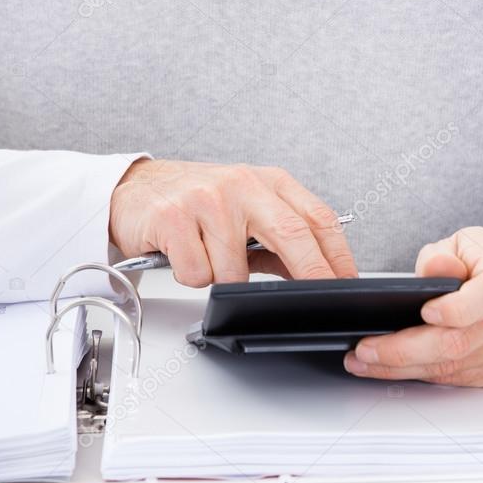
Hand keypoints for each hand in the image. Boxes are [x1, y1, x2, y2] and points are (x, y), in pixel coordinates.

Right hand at [109, 160, 357, 285]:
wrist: (134, 189)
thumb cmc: (196, 202)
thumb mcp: (246, 212)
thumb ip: (280, 241)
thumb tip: (316, 275)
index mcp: (268, 182)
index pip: (317, 218)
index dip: (337, 254)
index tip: (348, 282)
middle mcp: (242, 185)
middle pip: (293, 236)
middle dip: (312, 275)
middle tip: (319, 300)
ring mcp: (208, 200)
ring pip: (236, 269)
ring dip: (223, 279)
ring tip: (207, 257)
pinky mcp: (174, 218)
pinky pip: (198, 273)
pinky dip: (192, 275)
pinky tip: (183, 255)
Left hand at [344, 226, 482, 386]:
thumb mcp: (466, 244)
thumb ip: (443, 256)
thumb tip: (434, 269)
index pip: (479, 303)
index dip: (450, 311)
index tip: (422, 312)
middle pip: (455, 345)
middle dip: (403, 351)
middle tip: (365, 350)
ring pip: (452, 369)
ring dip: (403, 369)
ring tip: (365, 362)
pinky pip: (457, 380)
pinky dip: (423, 374)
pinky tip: (395, 369)